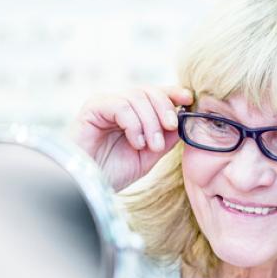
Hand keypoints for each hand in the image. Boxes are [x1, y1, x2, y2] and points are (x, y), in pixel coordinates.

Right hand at [73, 86, 192, 191]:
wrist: (88, 186)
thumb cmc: (112, 173)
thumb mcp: (147, 156)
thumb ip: (165, 139)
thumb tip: (183, 121)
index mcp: (132, 113)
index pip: (155, 94)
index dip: (172, 93)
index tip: (188, 98)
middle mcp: (118, 104)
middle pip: (149, 91)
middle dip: (164, 109)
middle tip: (170, 129)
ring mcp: (105, 104)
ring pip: (137, 98)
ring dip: (151, 122)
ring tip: (151, 146)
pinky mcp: (92, 108)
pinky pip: (121, 106)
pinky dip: (134, 124)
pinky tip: (136, 143)